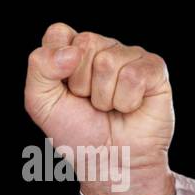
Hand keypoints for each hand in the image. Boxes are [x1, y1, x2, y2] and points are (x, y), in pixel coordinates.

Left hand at [24, 23, 174, 194]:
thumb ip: (40, 69)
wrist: (108, 161)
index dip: (55, 63)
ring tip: (108, 108)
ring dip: (103, 96)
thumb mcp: (41, 103)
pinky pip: (133, 75)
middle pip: (84, 43)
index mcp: (72, 53)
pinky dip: (126, 101)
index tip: (63, 90)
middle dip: (80, 83)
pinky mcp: (154, 69)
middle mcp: (101, 49)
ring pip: (108, 61)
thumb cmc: (76, 132)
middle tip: (88, 103)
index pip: (58, 33)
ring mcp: (129, 56)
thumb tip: (71, 51)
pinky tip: (129, 108)